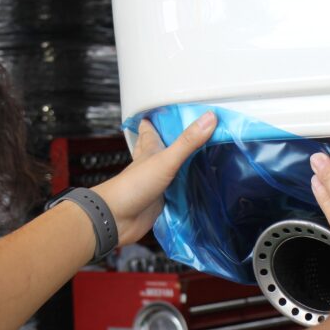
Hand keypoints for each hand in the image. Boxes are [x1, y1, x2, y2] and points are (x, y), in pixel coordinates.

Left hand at [93, 111, 216, 244]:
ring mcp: (155, 182)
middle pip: (156, 147)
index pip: (149, 130)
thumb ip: (187, 141)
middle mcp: (151, 164)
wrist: (118, 219)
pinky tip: (192, 183)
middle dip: (164, 138)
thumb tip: (210, 117)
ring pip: (167, 168)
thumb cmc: (135, 185)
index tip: (163, 110)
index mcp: (149, 150)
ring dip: (177, 161)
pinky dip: (182, 185)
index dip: (154, 119)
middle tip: (179, 130)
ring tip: (192, 154)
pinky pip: (174, 189)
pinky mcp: (160, 200)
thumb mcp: (165, 160)